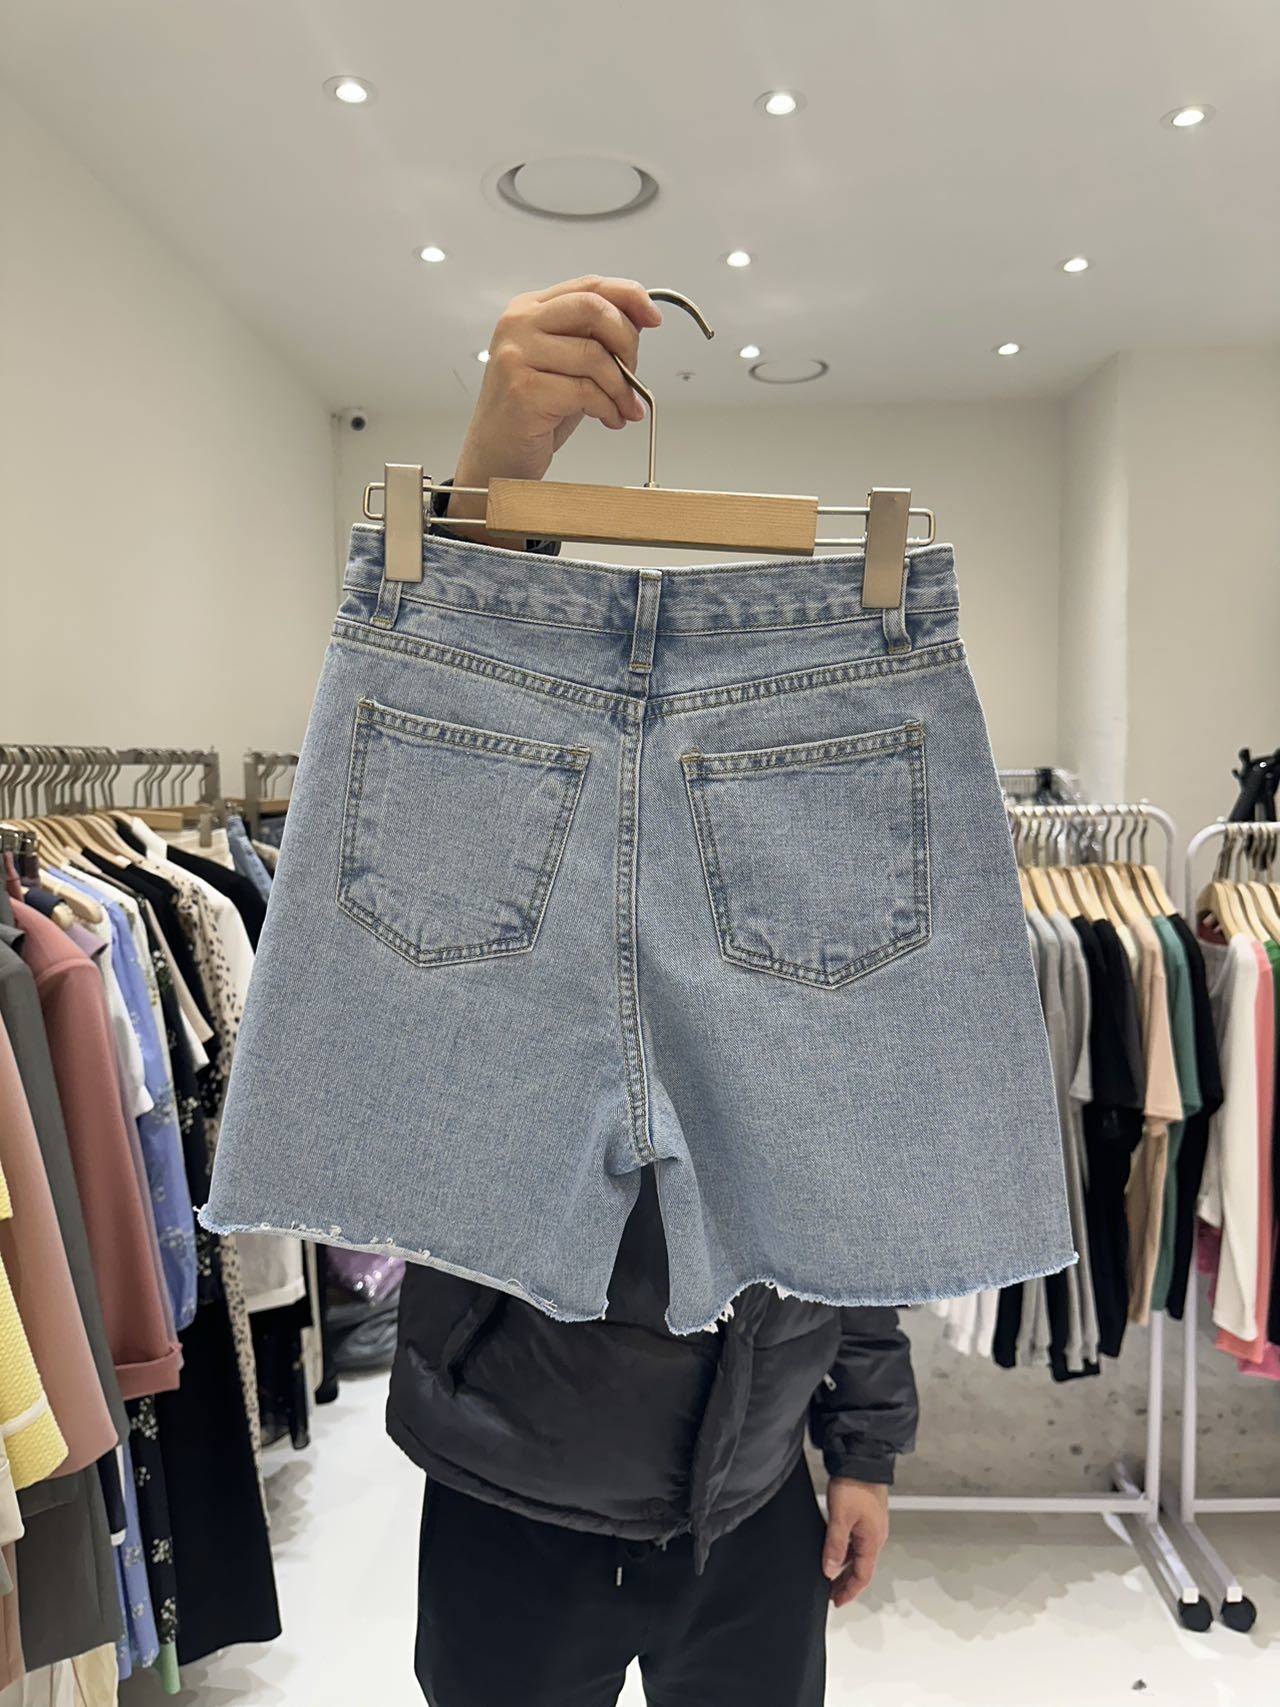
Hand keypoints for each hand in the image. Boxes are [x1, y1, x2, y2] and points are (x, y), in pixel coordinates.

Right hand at [447, 275, 662, 541]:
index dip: (629, 297)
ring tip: (624, 408)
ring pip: (594, 355)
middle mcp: (519, 326)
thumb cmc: (532, 414)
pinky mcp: (524, 391)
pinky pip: (586, 391)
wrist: (496, 459)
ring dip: (622, 387)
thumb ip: (594, 338)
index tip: (652, 318)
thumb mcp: (566, 366)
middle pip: (593, 309)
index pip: (589, 286)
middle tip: (634, 373)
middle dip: (627, 342)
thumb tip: (641, 320)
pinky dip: (608, 408)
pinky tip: (609, 419)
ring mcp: (517, 356)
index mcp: (529, 310)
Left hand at [822, 1478, 888, 1606]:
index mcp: (873, 1541)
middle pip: (861, 1568)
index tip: (836, 1602)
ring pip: (857, 1555)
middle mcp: (875, 1536)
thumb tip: (830, 1571)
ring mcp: (871, 1526)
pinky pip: (855, 1542)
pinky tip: (832, 1550)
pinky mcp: (865, 1515)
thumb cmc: (855, 1486)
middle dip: (846, 1583)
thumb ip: (835, 1546)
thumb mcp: (840, 1518)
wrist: (862, 1458)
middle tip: (830, 1593)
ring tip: (827, 1574)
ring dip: (844, 1567)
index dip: (849, 1591)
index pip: (862, 1576)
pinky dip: (845, 1551)